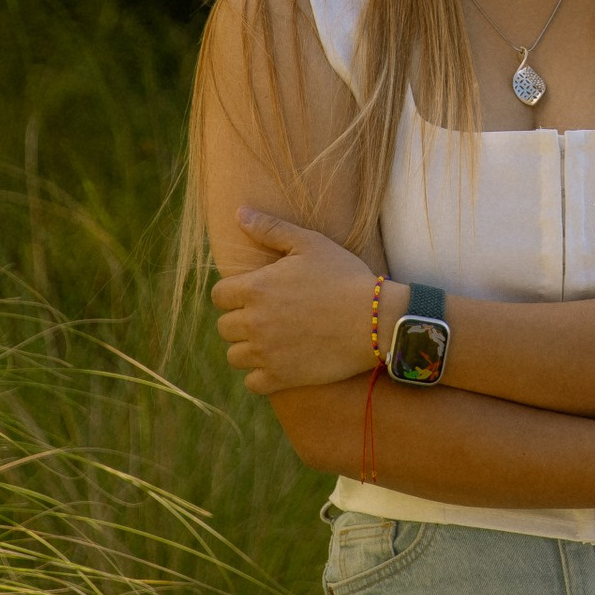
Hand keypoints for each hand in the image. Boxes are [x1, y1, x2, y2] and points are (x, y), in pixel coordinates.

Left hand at [212, 212, 378, 396]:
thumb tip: (239, 211)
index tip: (253, 295)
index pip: (218, 296)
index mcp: (255, 288)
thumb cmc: (344, 276)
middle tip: (267, 317)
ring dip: (248, 348)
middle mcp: (254, 322)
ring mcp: (266, 352)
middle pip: (224, 327)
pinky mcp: (282, 377)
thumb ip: (270, 228)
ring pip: (235, 356)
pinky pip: (252, 382)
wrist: (376, 319)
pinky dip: (260, 375)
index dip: (233, 294)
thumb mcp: (309, 243)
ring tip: (271, 341)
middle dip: (241, 320)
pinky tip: (278, 363)